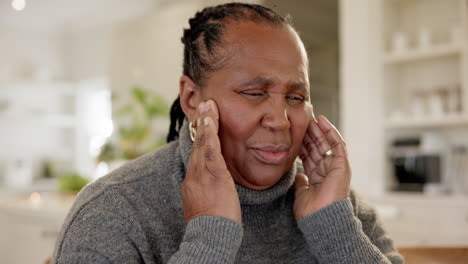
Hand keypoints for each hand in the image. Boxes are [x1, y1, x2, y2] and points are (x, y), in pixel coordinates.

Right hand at [181, 99, 241, 223]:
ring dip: (205, 123)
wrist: (209, 238)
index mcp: (193, 183)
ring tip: (208, 106)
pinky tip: (211, 120)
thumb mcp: (205, 206)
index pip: (197, 156)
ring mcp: (201, 174)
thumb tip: (212, 187)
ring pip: (202, 144)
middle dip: (200, 125)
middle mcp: (193, 176)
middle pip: (197, 146)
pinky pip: (210, 150)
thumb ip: (208, 193)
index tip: (202, 125)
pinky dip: (209, 133)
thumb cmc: (212, 227)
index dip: (199, 139)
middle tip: (204, 106)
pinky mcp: (213, 175)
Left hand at [293, 112, 350, 221]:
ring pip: (326, 143)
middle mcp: (327, 171)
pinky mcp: (343, 165)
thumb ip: (301, 183)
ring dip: (318, 130)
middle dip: (309, 134)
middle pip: (317, 147)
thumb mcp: (301, 194)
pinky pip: (338, 144)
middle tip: (301, 120)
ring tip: (310, 117)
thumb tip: (299, 175)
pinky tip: (323, 121)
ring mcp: (336, 168)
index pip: (308, 156)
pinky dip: (331, 132)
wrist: (321, 220)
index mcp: (317, 178)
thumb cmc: (311, 213)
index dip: (302, 144)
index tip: (293, 133)